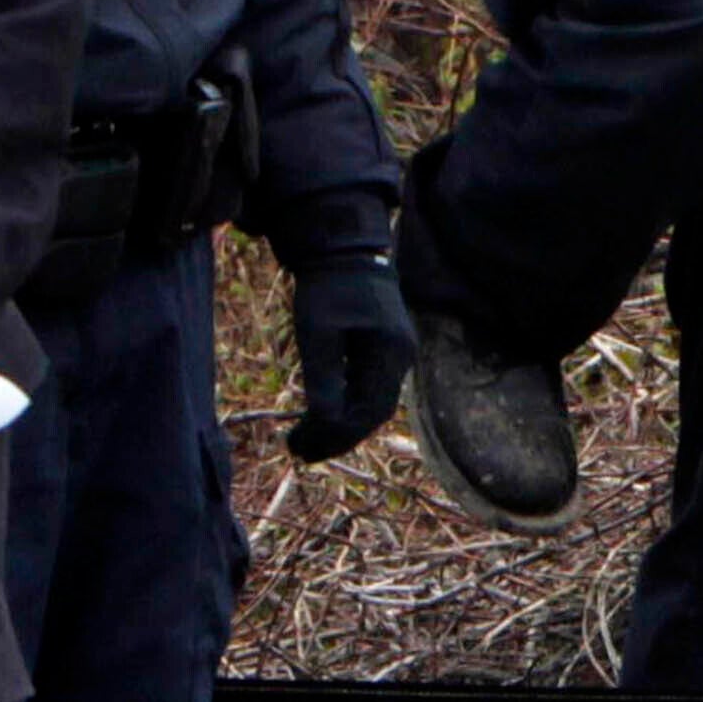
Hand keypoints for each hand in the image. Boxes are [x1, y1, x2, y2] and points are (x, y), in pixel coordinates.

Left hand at [284, 249, 413, 462]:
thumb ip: (323, 379)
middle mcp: (402, 357)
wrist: (346, 249)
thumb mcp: (317, 332)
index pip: (367, 411)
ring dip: (342, 424)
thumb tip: (325, 424)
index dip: (335, 436)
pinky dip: (348, 405)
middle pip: (373, 412)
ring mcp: (399, 352)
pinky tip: (325, 413)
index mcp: (389, 352)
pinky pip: (372, 387)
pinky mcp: (388, 347)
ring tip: (307, 439)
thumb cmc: (328, 287)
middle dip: (338, 436)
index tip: (300, 447)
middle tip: (301, 452)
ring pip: (373, 402)